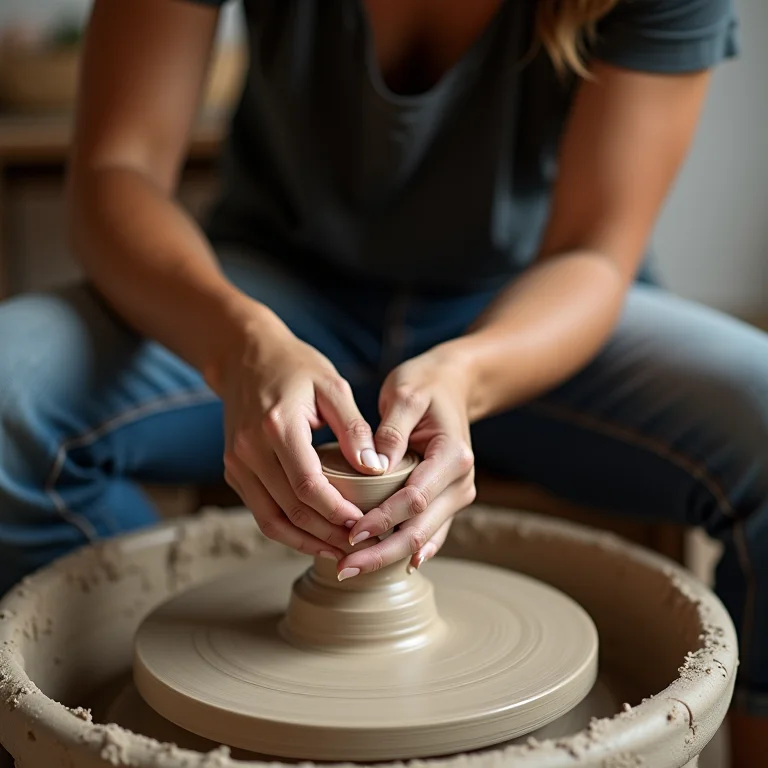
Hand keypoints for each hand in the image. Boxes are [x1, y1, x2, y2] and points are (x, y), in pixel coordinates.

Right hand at [208, 303, 386, 559]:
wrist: (245, 356)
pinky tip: (314, 537)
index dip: (336, 512)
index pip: (308, 485)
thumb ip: (354, 428)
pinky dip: (287, 531)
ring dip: (306, 542)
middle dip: (328, 534)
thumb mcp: (332, 387)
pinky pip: (261, 512)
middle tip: (362, 547)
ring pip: (271, 521)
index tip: (365, 525)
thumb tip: (376, 469)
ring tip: (340, 552)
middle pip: (291, 509)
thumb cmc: (295, 367)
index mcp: (278, 426)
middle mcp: (250, 450)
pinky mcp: (234, 471)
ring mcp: (237, 464)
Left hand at [339, 347, 475, 576]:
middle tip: (344, 568)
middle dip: (382, 553)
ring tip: (351, 569)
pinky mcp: (447, 499)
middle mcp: (461, 481)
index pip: (414, 498)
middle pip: (420, 530)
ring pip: (423, 538)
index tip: (351, 531)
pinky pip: (429, 533)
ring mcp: (457, 494)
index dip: (383, 519)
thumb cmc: (425, 386)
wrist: (452, 384)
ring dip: (388, 556)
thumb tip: (374, 465)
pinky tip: (385, 565)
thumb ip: (391, 430)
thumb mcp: (405, 396)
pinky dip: (406, 550)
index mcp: (453, 456)